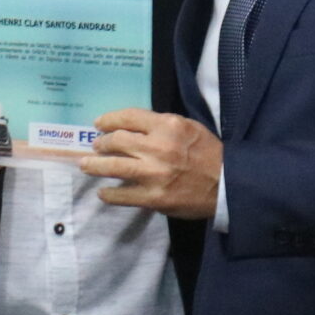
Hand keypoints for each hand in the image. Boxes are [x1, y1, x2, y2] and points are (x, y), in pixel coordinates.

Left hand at [82, 109, 219, 219]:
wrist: (228, 185)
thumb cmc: (209, 154)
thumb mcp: (189, 128)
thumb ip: (162, 125)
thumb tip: (133, 127)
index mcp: (167, 126)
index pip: (128, 117)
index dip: (108, 120)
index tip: (99, 124)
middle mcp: (157, 147)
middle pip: (116, 140)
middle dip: (101, 143)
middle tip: (95, 146)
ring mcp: (153, 174)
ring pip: (112, 166)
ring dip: (94, 165)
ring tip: (86, 165)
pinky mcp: (153, 197)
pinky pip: (121, 195)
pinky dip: (108, 194)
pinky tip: (103, 192)